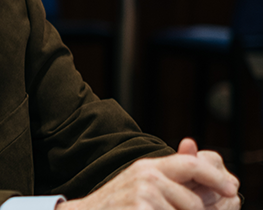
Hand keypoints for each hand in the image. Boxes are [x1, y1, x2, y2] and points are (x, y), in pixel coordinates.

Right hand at [57, 138, 239, 209]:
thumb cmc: (115, 203)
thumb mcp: (140, 181)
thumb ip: (169, 171)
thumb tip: (193, 145)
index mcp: (148, 167)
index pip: (191, 164)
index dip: (215, 176)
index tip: (232, 187)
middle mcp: (146, 178)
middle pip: (194, 201)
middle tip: (165, 209)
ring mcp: (143, 197)